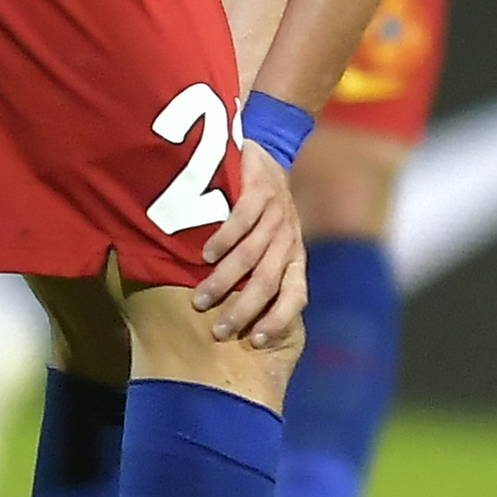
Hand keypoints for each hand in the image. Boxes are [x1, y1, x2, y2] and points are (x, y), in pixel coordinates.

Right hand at [194, 144, 307, 350]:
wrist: (262, 155)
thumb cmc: (259, 212)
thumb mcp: (267, 242)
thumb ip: (256, 271)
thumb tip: (232, 316)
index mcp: (294, 256)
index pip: (296, 295)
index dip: (279, 319)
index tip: (255, 340)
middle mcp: (289, 238)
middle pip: (268, 281)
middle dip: (244, 310)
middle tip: (218, 331)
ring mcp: (278, 212)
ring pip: (252, 255)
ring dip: (226, 281)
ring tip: (201, 300)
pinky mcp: (262, 188)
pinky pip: (243, 219)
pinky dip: (225, 239)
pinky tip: (206, 254)